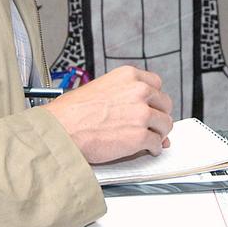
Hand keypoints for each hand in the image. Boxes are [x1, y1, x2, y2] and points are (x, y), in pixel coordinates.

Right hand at [46, 66, 173, 164]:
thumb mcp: (100, 89)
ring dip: (159, 133)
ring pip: (165, 124)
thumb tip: (137, 109)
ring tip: (151, 138)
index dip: (154, 98)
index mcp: (128, 76)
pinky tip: (147, 149)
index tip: (151, 106)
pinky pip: (157, 143)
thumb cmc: (71, 112)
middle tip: (152, 124)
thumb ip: (123, 96)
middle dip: (159, 115)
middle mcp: (139, 91)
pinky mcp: (141, 136)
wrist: (62, 130)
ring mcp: (142, 114)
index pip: (156, 83)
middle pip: (165, 103)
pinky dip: (153, 148)